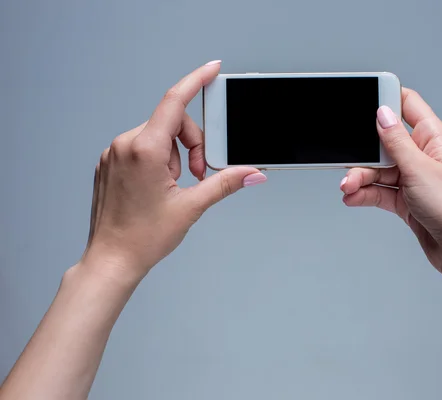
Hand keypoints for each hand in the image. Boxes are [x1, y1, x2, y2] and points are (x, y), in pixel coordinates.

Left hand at [81, 61, 266, 282]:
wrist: (111, 260)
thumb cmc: (142, 238)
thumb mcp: (191, 207)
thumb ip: (225, 183)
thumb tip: (252, 173)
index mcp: (143, 150)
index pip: (174, 102)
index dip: (196, 81)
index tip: (212, 69)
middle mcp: (124, 145)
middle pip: (172, 124)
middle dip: (192, 146)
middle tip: (197, 176)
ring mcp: (113, 154)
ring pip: (158, 138)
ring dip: (174, 157)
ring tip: (173, 188)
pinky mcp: (109, 163)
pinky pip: (141, 148)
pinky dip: (158, 161)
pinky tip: (158, 188)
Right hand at [341, 88, 441, 279]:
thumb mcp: (418, 168)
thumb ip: (396, 140)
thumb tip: (382, 113)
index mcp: (432, 137)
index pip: (407, 104)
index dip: (385, 99)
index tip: (362, 101)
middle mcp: (422, 154)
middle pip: (383, 143)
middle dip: (363, 154)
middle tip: (348, 161)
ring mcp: (412, 177)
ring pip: (377, 170)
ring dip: (360, 177)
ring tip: (347, 188)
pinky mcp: (405, 198)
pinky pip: (379, 190)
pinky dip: (364, 193)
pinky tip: (353, 198)